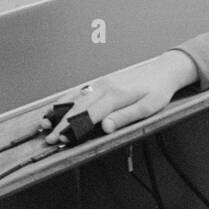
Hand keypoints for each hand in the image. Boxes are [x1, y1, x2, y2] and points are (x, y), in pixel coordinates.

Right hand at [40, 51, 199, 144]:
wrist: (164, 70)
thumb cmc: (158, 91)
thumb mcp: (148, 108)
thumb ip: (125, 117)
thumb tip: (105, 127)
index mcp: (116, 94)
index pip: (89, 114)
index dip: (73, 128)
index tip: (61, 138)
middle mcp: (104, 87)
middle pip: (77, 106)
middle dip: (61, 123)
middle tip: (49, 138)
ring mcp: (101, 83)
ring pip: (75, 97)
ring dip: (59, 111)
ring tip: (44, 123)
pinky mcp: (102, 82)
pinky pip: (80, 91)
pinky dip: (66, 100)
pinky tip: (57, 107)